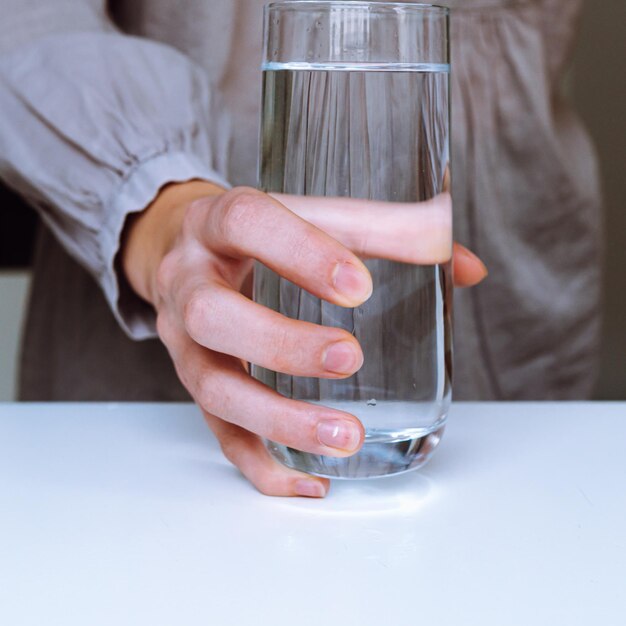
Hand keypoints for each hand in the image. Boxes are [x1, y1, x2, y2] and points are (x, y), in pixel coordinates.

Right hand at [122, 181, 486, 497]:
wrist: (182, 251)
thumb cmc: (257, 236)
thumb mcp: (306, 216)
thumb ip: (384, 232)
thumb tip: (465, 265)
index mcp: (218, 224)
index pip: (246, 223)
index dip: (300, 251)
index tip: (359, 285)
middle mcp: (189, 283)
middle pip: (211, 316)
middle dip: (281, 344)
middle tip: (349, 359)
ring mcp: (184, 342)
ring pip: (213, 388)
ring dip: (279, 420)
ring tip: (346, 436)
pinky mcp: (197, 386)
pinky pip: (219, 434)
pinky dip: (264, 464)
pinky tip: (313, 481)